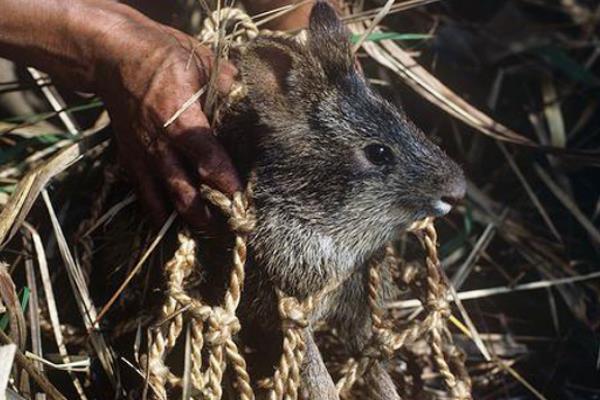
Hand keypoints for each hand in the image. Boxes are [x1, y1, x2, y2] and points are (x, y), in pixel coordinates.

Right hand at [94, 16, 241, 228]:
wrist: (113, 57)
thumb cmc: (162, 56)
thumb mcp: (201, 61)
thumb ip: (230, 87)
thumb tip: (258, 104)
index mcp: (178, 116)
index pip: (205, 155)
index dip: (223, 180)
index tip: (242, 199)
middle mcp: (158, 143)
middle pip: (184, 189)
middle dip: (208, 214)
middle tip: (234, 227)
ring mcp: (142, 155)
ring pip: (163, 199)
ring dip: (186, 219)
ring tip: (210, 233)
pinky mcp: (131, 160)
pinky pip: (145, 195)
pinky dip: (159, 213)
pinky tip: (174, 227)